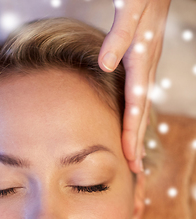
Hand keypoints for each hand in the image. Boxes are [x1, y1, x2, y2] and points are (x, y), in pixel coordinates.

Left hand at [98, 0, 170, 172]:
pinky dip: (135, 116)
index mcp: (142, 61)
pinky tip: (131, 124)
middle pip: (141, 113)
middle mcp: (146, 68)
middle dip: (137, 142)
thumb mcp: (131, 9)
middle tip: (135, 170)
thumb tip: (105, 64)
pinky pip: (139, 97)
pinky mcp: (142, 63)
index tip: (128, 156)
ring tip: (134, 156)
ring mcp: (146, 67)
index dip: (131, 132)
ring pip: (141, 107)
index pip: (136, 104)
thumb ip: (119, 35)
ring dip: (137, 133)